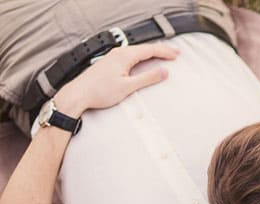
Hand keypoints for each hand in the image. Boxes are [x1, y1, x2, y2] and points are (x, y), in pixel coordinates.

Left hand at [56, 43, 178, 116]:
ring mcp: (113, 57)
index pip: (150, 50)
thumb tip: (164, 72)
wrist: (78, 95)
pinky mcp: (110, 63)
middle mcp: (118, 53)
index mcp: (124, 56)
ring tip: (163, 56)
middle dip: (161, 51)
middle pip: (144, 48)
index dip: (165, 52)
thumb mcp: (128, 86)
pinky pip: (130, 56)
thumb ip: (147, 78)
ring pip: (137, 51)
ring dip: (151, 53)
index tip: (176, 55)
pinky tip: (144, 61)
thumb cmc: (99, 91)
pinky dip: (142, 57)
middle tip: (174, 54)